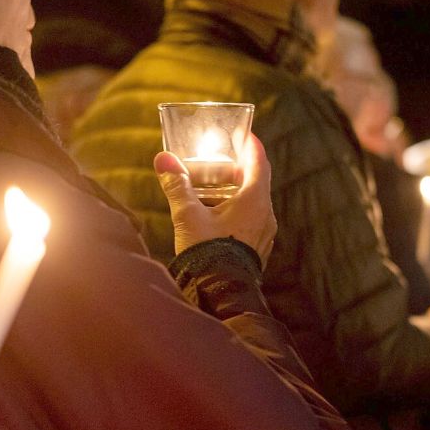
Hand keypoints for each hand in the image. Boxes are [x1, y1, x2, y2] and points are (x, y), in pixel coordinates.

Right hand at [155, 134, 277, 267]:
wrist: (219, 294)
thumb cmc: (207, 252)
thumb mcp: (187, 215)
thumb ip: (177, 185)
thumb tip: (164, 159)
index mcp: (254, 201)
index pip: (259, 163)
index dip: (252, 146)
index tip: (245, 135)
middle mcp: (265, 215)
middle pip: (257, 182)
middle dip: (239, 170)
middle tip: (223, 161)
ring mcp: (264, 234)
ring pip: (254, 203)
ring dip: (237, 192)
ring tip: (215, 189)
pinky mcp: (257, 249)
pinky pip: (251, 222)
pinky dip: (238, 212)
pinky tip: (219, 217)